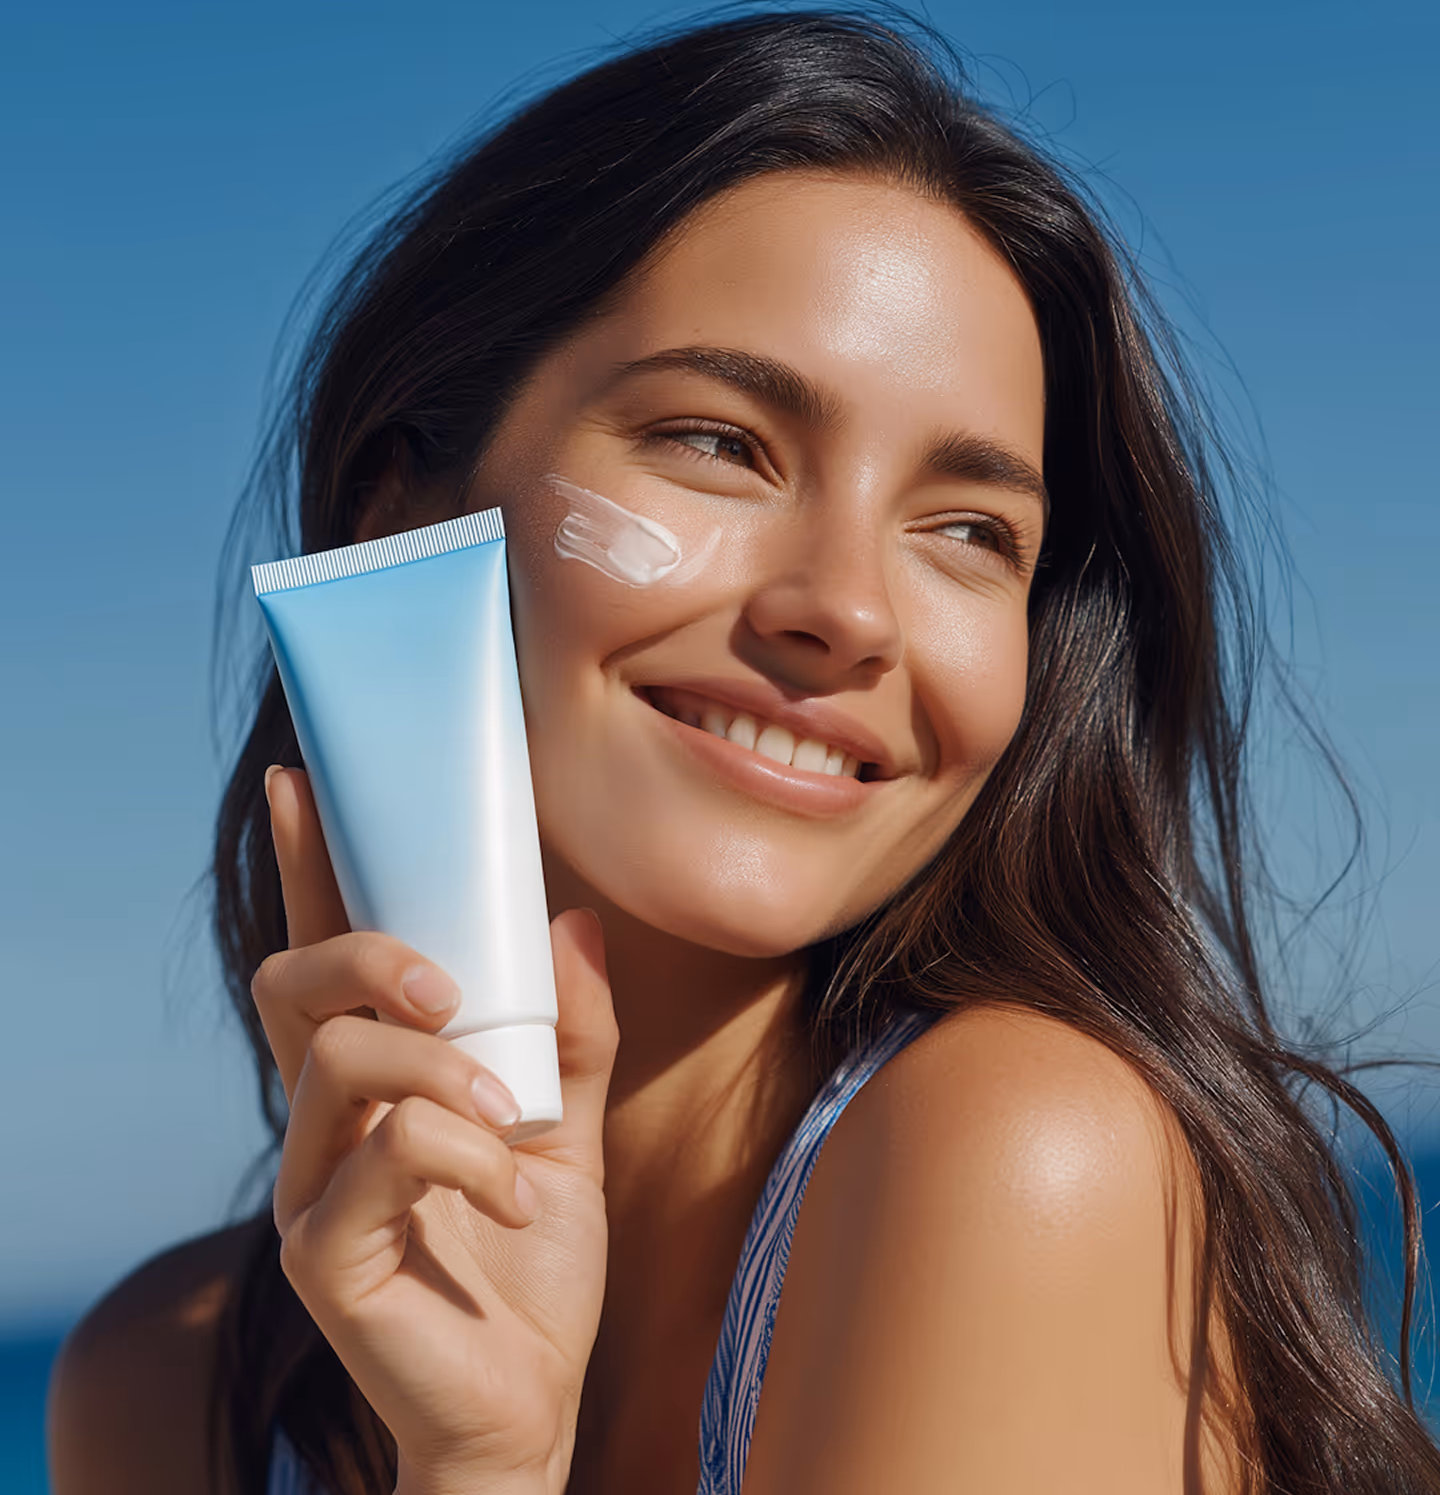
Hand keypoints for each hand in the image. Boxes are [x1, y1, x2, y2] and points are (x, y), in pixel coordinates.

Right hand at [253, 766, 616, 1494]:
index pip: (322, 958)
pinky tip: (517, 1197)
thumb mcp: (571, 1130)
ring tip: (510, 1117)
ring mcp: (310, 1192)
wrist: (532, 1405)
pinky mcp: (321, 1258)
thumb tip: (577, 922)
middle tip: (448, 987)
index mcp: (375, 1086)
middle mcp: (322, 1128)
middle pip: (291, 988)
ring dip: (438, 1069)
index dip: (308, 872)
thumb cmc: (534, 1265)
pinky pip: (380, 1161)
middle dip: (366, 954)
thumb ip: (572, 1034)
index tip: (306, 786)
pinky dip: (465, 1158)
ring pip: (333, 1064)